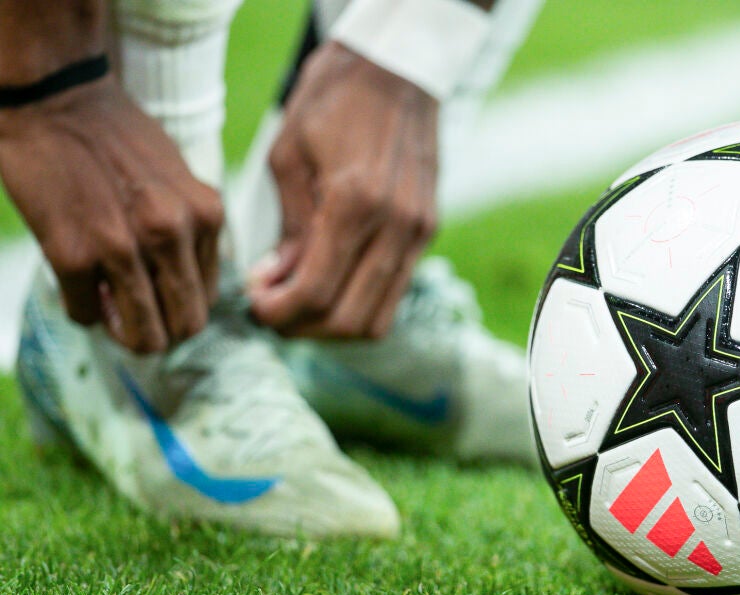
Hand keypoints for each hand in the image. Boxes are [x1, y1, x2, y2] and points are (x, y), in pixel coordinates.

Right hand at [0, 74, 223, 353]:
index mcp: (205, 215)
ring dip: (125, 331)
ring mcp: (122, 248)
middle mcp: (172, 235)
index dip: (182, 305)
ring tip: (108, 304)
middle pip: (185, 326)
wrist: (56, 100)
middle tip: (136, 316)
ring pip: (144, 336)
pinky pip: (86, 315)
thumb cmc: (118, 138)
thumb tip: (195, 285)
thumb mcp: (180, 180)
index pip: (210, 297)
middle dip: (161, 331)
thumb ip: (193, 230)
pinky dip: (83, 308)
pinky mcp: (72, 255)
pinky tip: (77, 280)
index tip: (160, 297)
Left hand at [250, 42, 438, 339]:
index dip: (278, 311)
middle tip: (271, 309)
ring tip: (300, 301)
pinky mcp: (428, 228)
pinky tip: (331, 281)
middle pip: (350, 320)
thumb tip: (279, 279)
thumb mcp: (288, 154)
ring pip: (379, 317)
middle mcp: (397, 224)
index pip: (317, 292)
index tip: (254, 301)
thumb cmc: (334, 98)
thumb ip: (288, 226)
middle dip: (302, 327)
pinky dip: (359, 302)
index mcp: (356, 201)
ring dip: (334, 324)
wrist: (398, 67)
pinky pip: (395, 290)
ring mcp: (419, 230)